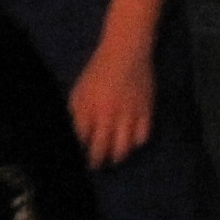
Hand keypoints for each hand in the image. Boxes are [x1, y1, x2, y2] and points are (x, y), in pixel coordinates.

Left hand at [68, 43, 153, 168]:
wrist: (125, 53)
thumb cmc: (97, 72)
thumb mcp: (80, 92)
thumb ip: (76, 114)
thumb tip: (73, 133)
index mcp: (88, 109)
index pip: (82, 140)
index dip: (80, 153)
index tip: (78, 160)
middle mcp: (108, 116)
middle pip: (102, 149)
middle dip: (96, 161)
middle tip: (94, 166)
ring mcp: (129, 115)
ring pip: (123, 148)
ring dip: (116, 157)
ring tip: (112, 159)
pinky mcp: (146, 112)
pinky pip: (142, 138)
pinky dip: (135, 144)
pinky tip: (130, 143)